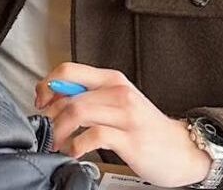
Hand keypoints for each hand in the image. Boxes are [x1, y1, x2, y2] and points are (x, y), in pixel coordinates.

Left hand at [35, 63, 211, 187]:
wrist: (182, 149)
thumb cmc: (146, 128)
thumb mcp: (118, 103)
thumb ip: (90, 97)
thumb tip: (54, 98)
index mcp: (112, 80)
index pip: (68, 70)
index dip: (46, 85)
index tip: (40, 102)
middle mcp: (118, 92)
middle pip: (68, 95)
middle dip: (48, 115)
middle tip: (45, 129)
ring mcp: (125, 115)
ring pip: (77, 111)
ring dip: (58, 130)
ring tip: (57, 142)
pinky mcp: (129, 138)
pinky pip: (93, 136)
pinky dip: (75, 145)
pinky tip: (74, 151)